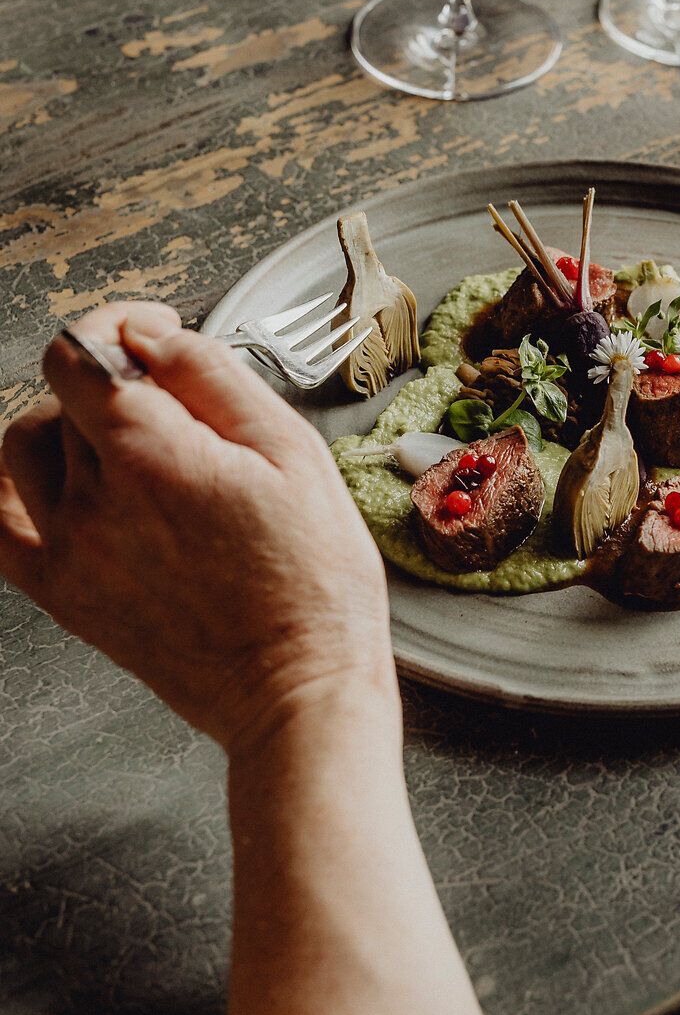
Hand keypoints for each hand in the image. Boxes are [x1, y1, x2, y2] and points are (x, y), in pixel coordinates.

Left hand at [0, 303, 397, 755]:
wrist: (298, 689)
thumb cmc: (314, 585)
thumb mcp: (295, 453)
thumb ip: (215, 377)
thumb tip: (155, 338)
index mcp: (152, 453)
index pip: (80, 350)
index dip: (116, 326)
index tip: (152, 338)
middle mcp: (94, 500)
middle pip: (67, 398)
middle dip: (120, 385)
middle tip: (179, 410)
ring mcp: (69, 551)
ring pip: (27, 448)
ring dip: (68, 430)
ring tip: (129, 449)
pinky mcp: (63, 595)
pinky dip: (11, 491)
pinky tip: (51, 487)